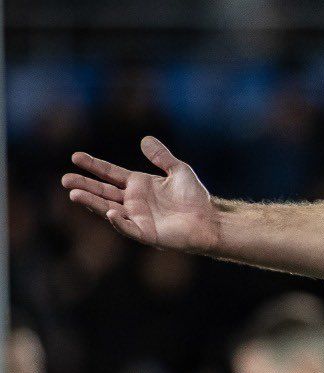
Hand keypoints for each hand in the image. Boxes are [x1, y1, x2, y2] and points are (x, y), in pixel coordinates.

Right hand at [62, 137, 221, 252]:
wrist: (210, 219)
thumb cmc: (195, 197)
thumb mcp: (179, 170)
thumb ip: (161, 156)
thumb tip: (145, 139)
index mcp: (138, 185)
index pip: (110, 174)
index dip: (94, 166)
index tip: (75, 157)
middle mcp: (133, 201)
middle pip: (103, 192)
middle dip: (84, 185)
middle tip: (65, 179)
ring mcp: (137, 218)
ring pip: (108, 209)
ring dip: (92, 203)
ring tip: (74, 194)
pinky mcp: (146, 233)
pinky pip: (129, 227)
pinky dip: (119, 222)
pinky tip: (110, 213)